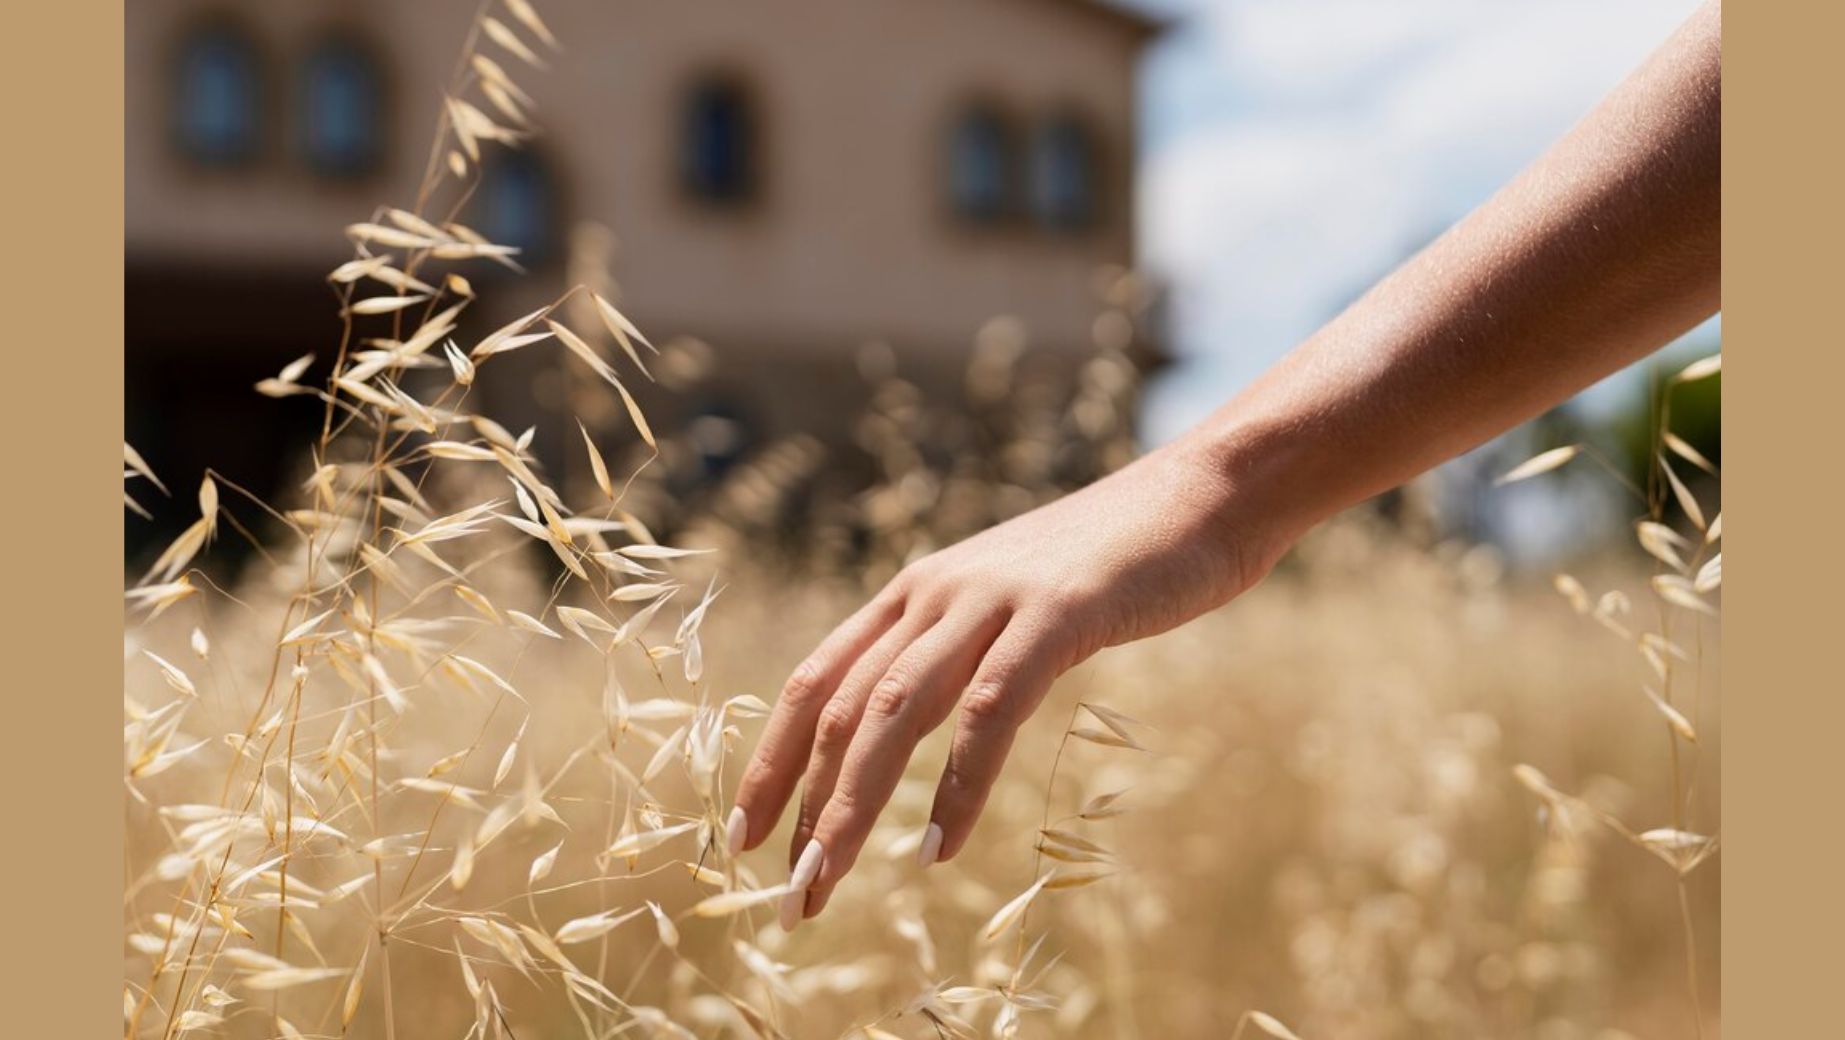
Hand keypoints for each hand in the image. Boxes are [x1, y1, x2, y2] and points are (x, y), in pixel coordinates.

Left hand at [724, 440, 1285, 924]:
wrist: (1204, 494)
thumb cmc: (1113, 563)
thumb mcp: (1013, 605)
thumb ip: (961, 651)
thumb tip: (913, 720)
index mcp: (915, 592)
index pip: (814, 681)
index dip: (771, 760)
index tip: (741, 837)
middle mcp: (935, 591)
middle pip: (839, 707)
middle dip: (802, 804)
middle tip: (785, 892)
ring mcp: (991, 598)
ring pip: (893, 710)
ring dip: (852, 802)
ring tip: (825, 877)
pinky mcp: (1056, 615)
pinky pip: (989, 709)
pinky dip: (958, 783)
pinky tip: (938, 845)